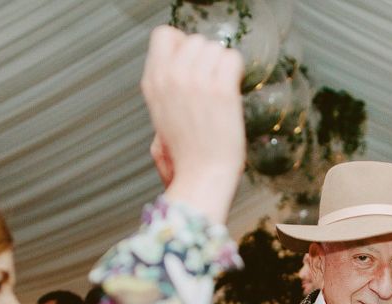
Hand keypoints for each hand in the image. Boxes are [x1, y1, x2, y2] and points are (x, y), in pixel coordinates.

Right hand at [141, 27, 245, 221]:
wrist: (201, 179)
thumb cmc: (186, 161)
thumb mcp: (160, 124)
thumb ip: (166, 96)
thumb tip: (179, 82)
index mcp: (153, 84)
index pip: (165, 36)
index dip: (183, 47)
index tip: (194, 67)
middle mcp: (171, 77)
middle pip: (195, 40)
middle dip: (208, 59)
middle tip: (214, 84)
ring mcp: (195, 81)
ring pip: (215, 47)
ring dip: (223, 66)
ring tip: (223, 92)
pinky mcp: (221, 90)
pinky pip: (233, 58)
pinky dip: (237, 71)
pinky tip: (234, 90)